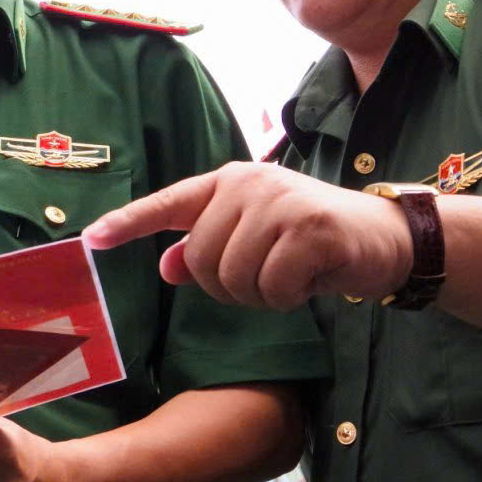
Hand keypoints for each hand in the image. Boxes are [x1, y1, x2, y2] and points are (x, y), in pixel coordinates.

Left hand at [82, 161, 413, 308]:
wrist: (388, 238)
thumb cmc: (315, 242)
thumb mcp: (258, 240)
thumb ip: (212, 248)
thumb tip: (167, 266)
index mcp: (229, 183)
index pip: (170, 203)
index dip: (130, 223)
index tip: (92, 239)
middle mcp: (249, 184)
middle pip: (201, 261)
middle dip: (229, 287)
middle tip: (267, 278)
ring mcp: (279, 203)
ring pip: (233, 278)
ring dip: (260, 295)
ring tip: (290, 276)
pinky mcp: (308, 229)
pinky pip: (271, 287)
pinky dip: (288, 297)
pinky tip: (311, 279)